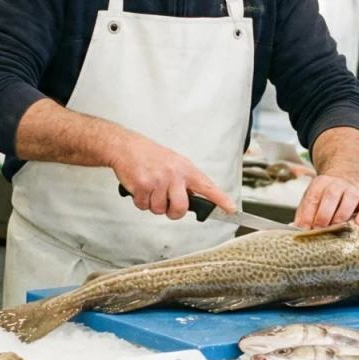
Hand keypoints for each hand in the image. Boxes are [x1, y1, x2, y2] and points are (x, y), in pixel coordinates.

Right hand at [109, 133, 235, 220]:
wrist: (126, 147)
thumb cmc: (150, 155)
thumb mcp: (174, 162)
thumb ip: (185, 180)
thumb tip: (193, 198)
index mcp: (186, 169)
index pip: (207, 186)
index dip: (221, 199)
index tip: (232, 209)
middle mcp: (174, 175)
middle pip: (180, 208)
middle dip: (172, 212)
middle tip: (165, 202)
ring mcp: (159, 181)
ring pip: (159, 210)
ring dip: (152, 204)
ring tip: (149, 187)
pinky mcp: (143, 186)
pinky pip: (143, 207)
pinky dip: (140, 201)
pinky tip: (139, 187)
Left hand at [294, 174, 358, 228]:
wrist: (343, 181)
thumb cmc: (324, 198)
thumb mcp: (311, 200)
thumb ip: (304, 214)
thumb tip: (296, 229)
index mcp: (319, 184)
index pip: (312, 197)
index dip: (308, 214)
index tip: (304, 229)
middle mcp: (336, 184)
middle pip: (330, 195)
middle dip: (323, 214)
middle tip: (318, 229)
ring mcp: (352, 190)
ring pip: (349, 198)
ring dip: (341, 215)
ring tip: (335, 228)